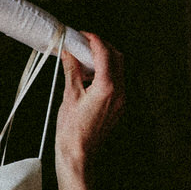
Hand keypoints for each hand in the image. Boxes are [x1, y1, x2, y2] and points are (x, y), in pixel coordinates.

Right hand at [54, 31, 123, 181]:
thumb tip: (69, 52)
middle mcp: (119, 93)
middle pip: (117, 58)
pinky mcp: (118, 108)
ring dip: (105, 60)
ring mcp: (121, 101)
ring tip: (86, 60)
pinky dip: (107, 74)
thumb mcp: (69, 95)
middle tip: (85, 44)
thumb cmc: (72, 131)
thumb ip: (71, 70)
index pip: (105, 53)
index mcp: (107, 87)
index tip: (84, 35)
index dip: (94, 40)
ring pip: (120, 70)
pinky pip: (117, 83)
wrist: (78, 154)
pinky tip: (90, 77)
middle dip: (103, 47)